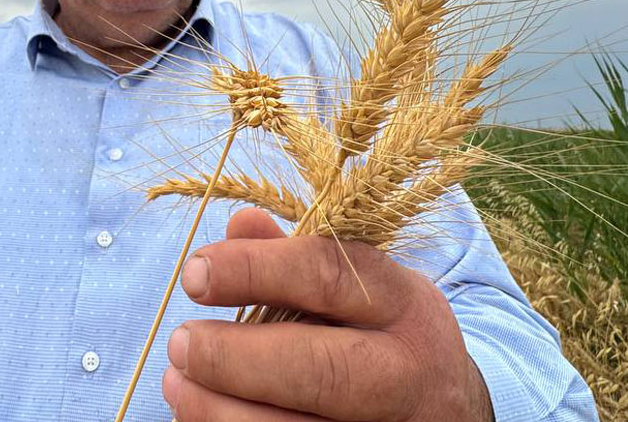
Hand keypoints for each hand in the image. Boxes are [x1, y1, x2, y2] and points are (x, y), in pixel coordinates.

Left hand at [162, 208, 494, 420]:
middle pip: (319, 369)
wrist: (450, 410)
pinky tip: (200, 417)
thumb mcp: (360, 288)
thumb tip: (238, 224)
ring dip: (221, 411)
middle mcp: (407, 371)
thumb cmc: (382, 334)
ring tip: (177, 386)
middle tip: (180, 343)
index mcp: (403, 303)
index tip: (195, 274)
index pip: (327, 275)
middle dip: (235, 358)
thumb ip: (296, 260)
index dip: (253, 270)